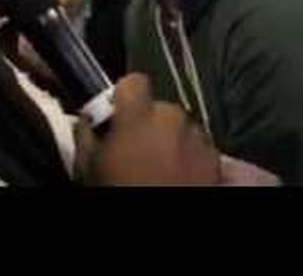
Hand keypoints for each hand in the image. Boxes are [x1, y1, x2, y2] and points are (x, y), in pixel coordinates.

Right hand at [76, 74, 220, 185]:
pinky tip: (177, 177)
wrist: (160, 219)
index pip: (133, 81)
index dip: (124, 96)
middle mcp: (172, 119)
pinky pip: (199, 147)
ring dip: (170, 141)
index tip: (119, 113)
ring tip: (157, 169)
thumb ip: (87, 134)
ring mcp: (197, 138)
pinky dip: (189, 157)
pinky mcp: (215, 159)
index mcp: (138, 116)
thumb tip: (88, 120)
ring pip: (180, 127)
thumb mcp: (90, 167)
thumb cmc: (122, 190)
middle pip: (158, 108)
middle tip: (136, 153)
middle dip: (148, 125)